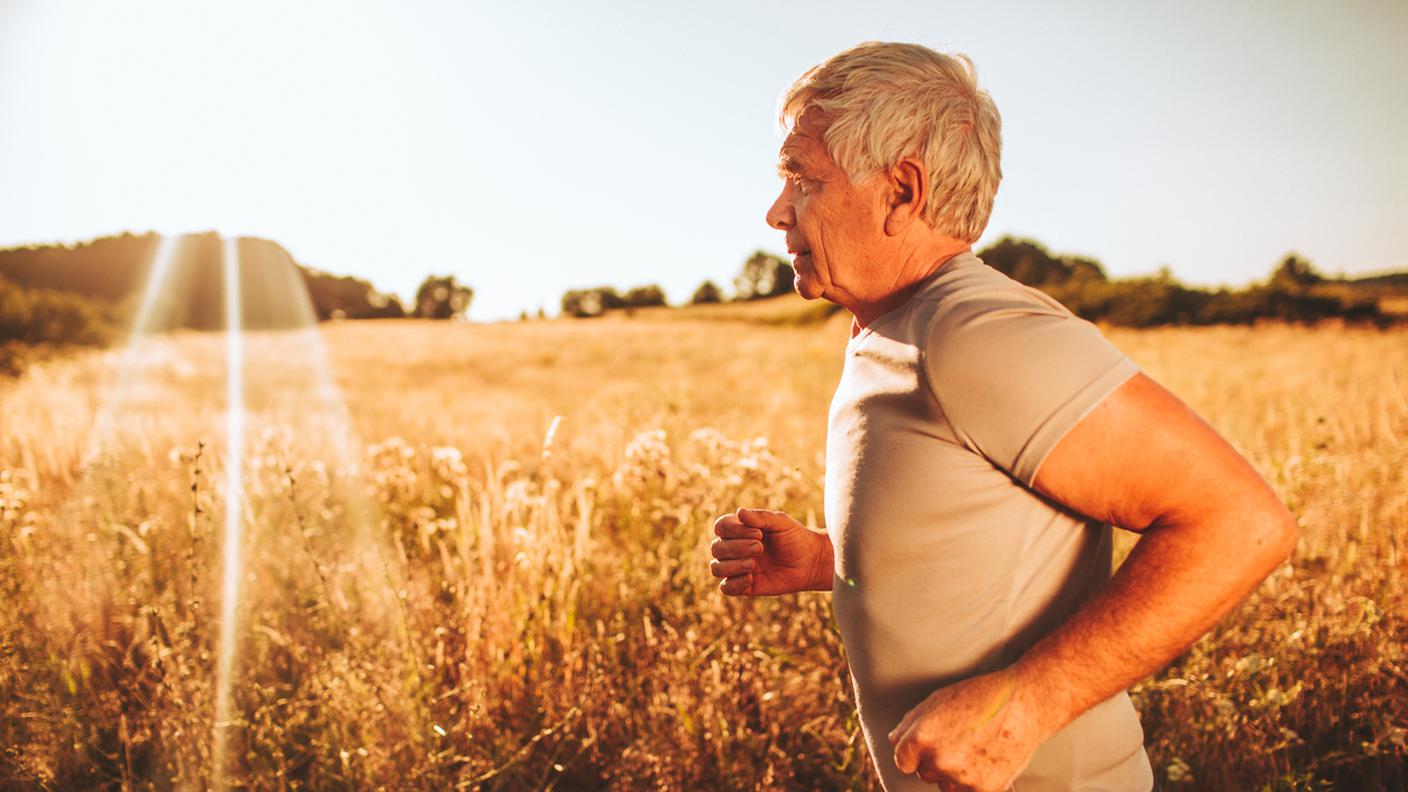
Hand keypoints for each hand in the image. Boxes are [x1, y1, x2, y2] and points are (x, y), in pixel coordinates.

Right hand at [709, 508, 832, 595]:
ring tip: (753, 564)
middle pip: (717, 548)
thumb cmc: (796, 538)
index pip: (720, 527)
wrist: (812, 562)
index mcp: (741, 530)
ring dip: (732, 565)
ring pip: (716, 568)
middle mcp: (736, 548)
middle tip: (760, 548)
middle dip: (736, 547)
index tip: (758, 533)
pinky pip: (726, 588)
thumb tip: (739, 511)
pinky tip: (751, 578)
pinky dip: (734, 583)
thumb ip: (760, 517)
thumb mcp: (781, 522)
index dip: (733, 530)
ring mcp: (739, 567)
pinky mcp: (745, 586)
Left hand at [887, 668, 1042, 791]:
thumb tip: (894, 741)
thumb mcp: (938, 699)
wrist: (1024, 704)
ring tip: (974, 749)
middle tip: (958, 741)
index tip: (926, 748)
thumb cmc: (980, 696)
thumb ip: (910, 722)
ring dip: (954, 775)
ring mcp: (962, 778)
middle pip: (925, 774)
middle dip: (935, 761)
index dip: (914, 754)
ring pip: (946, 786)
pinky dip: (974, 782)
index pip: (903, 762)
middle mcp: (939, 761)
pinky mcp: (985, 790)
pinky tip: (985, 760)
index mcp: (922, 737)